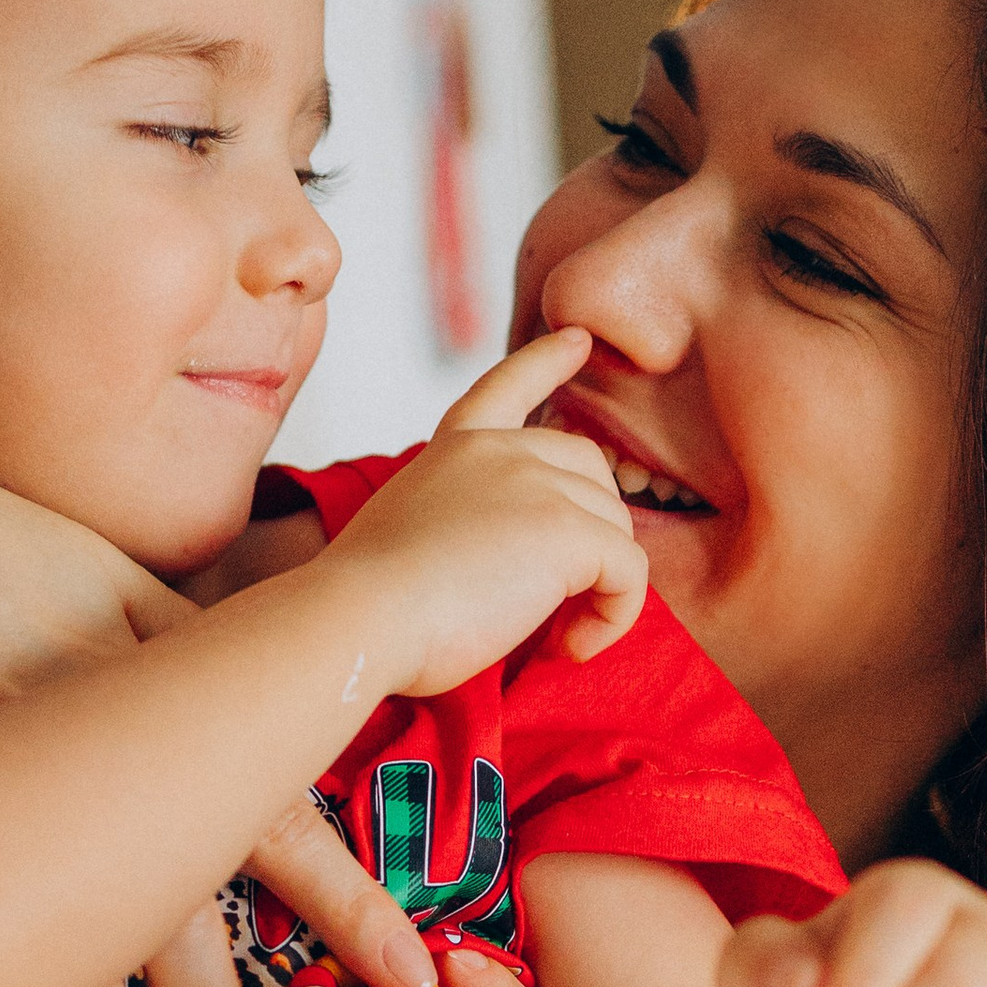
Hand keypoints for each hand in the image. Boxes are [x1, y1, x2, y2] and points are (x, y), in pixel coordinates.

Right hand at [323, 330, 646, 693]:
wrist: (356, 618)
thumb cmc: (369, 608)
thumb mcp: (410, 535)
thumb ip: (460, 523)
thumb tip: (508, 566)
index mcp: (455, 450)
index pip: (507, 386)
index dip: (548, 363)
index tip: (580, 340)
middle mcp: (499, 452)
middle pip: (589, 469)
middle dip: (592, 529)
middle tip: (557, 598)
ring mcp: (537, 484)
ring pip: (616, 526)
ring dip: (600, 587)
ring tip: (554, 637)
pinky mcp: (567, 530)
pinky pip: (629, 571)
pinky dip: (614, 615)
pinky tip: (569, 647)